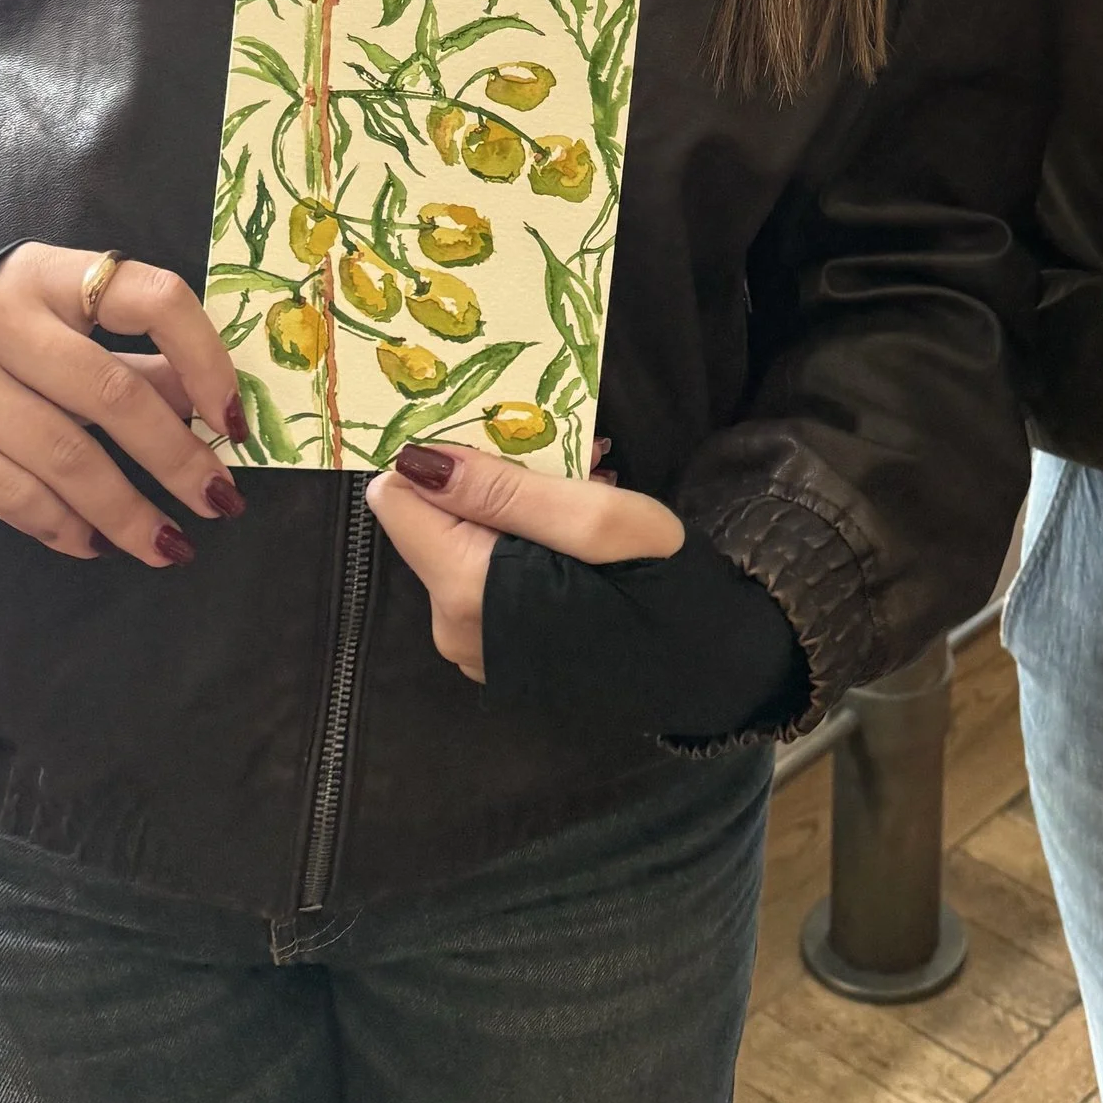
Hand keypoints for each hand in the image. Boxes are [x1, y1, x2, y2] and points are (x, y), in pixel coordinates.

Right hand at [0, 246, 244, 566]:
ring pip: (64, 456)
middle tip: (219, 501)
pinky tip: (100, 545)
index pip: (153, 299)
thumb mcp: (71, 325)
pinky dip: (65, 527)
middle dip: (175, 457)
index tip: (234, 419)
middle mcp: (1, 319)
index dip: (206, 360)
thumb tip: (216, 413)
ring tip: (171, 545)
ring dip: (127, 511)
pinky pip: (15, 495)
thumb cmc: (6, 340)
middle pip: (109, 393)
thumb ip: (142, 361)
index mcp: (53, 274)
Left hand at [365, 442, 686, 680]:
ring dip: (516, 505)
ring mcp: (473, 643)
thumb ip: (501, 489)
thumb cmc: (655, 586)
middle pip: (434, 520)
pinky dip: (526, 544)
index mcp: (462, 585)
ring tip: (588, 485)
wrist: (704, 670)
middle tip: (563, 457)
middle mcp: (449, 622)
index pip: (397, 498)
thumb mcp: (595, 520)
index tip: (491, 432)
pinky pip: (490, 578)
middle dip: (489, 477)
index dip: (437, 456)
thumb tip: (415, 461)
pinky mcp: (499, 650)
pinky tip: (581, 531)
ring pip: (467, 545)